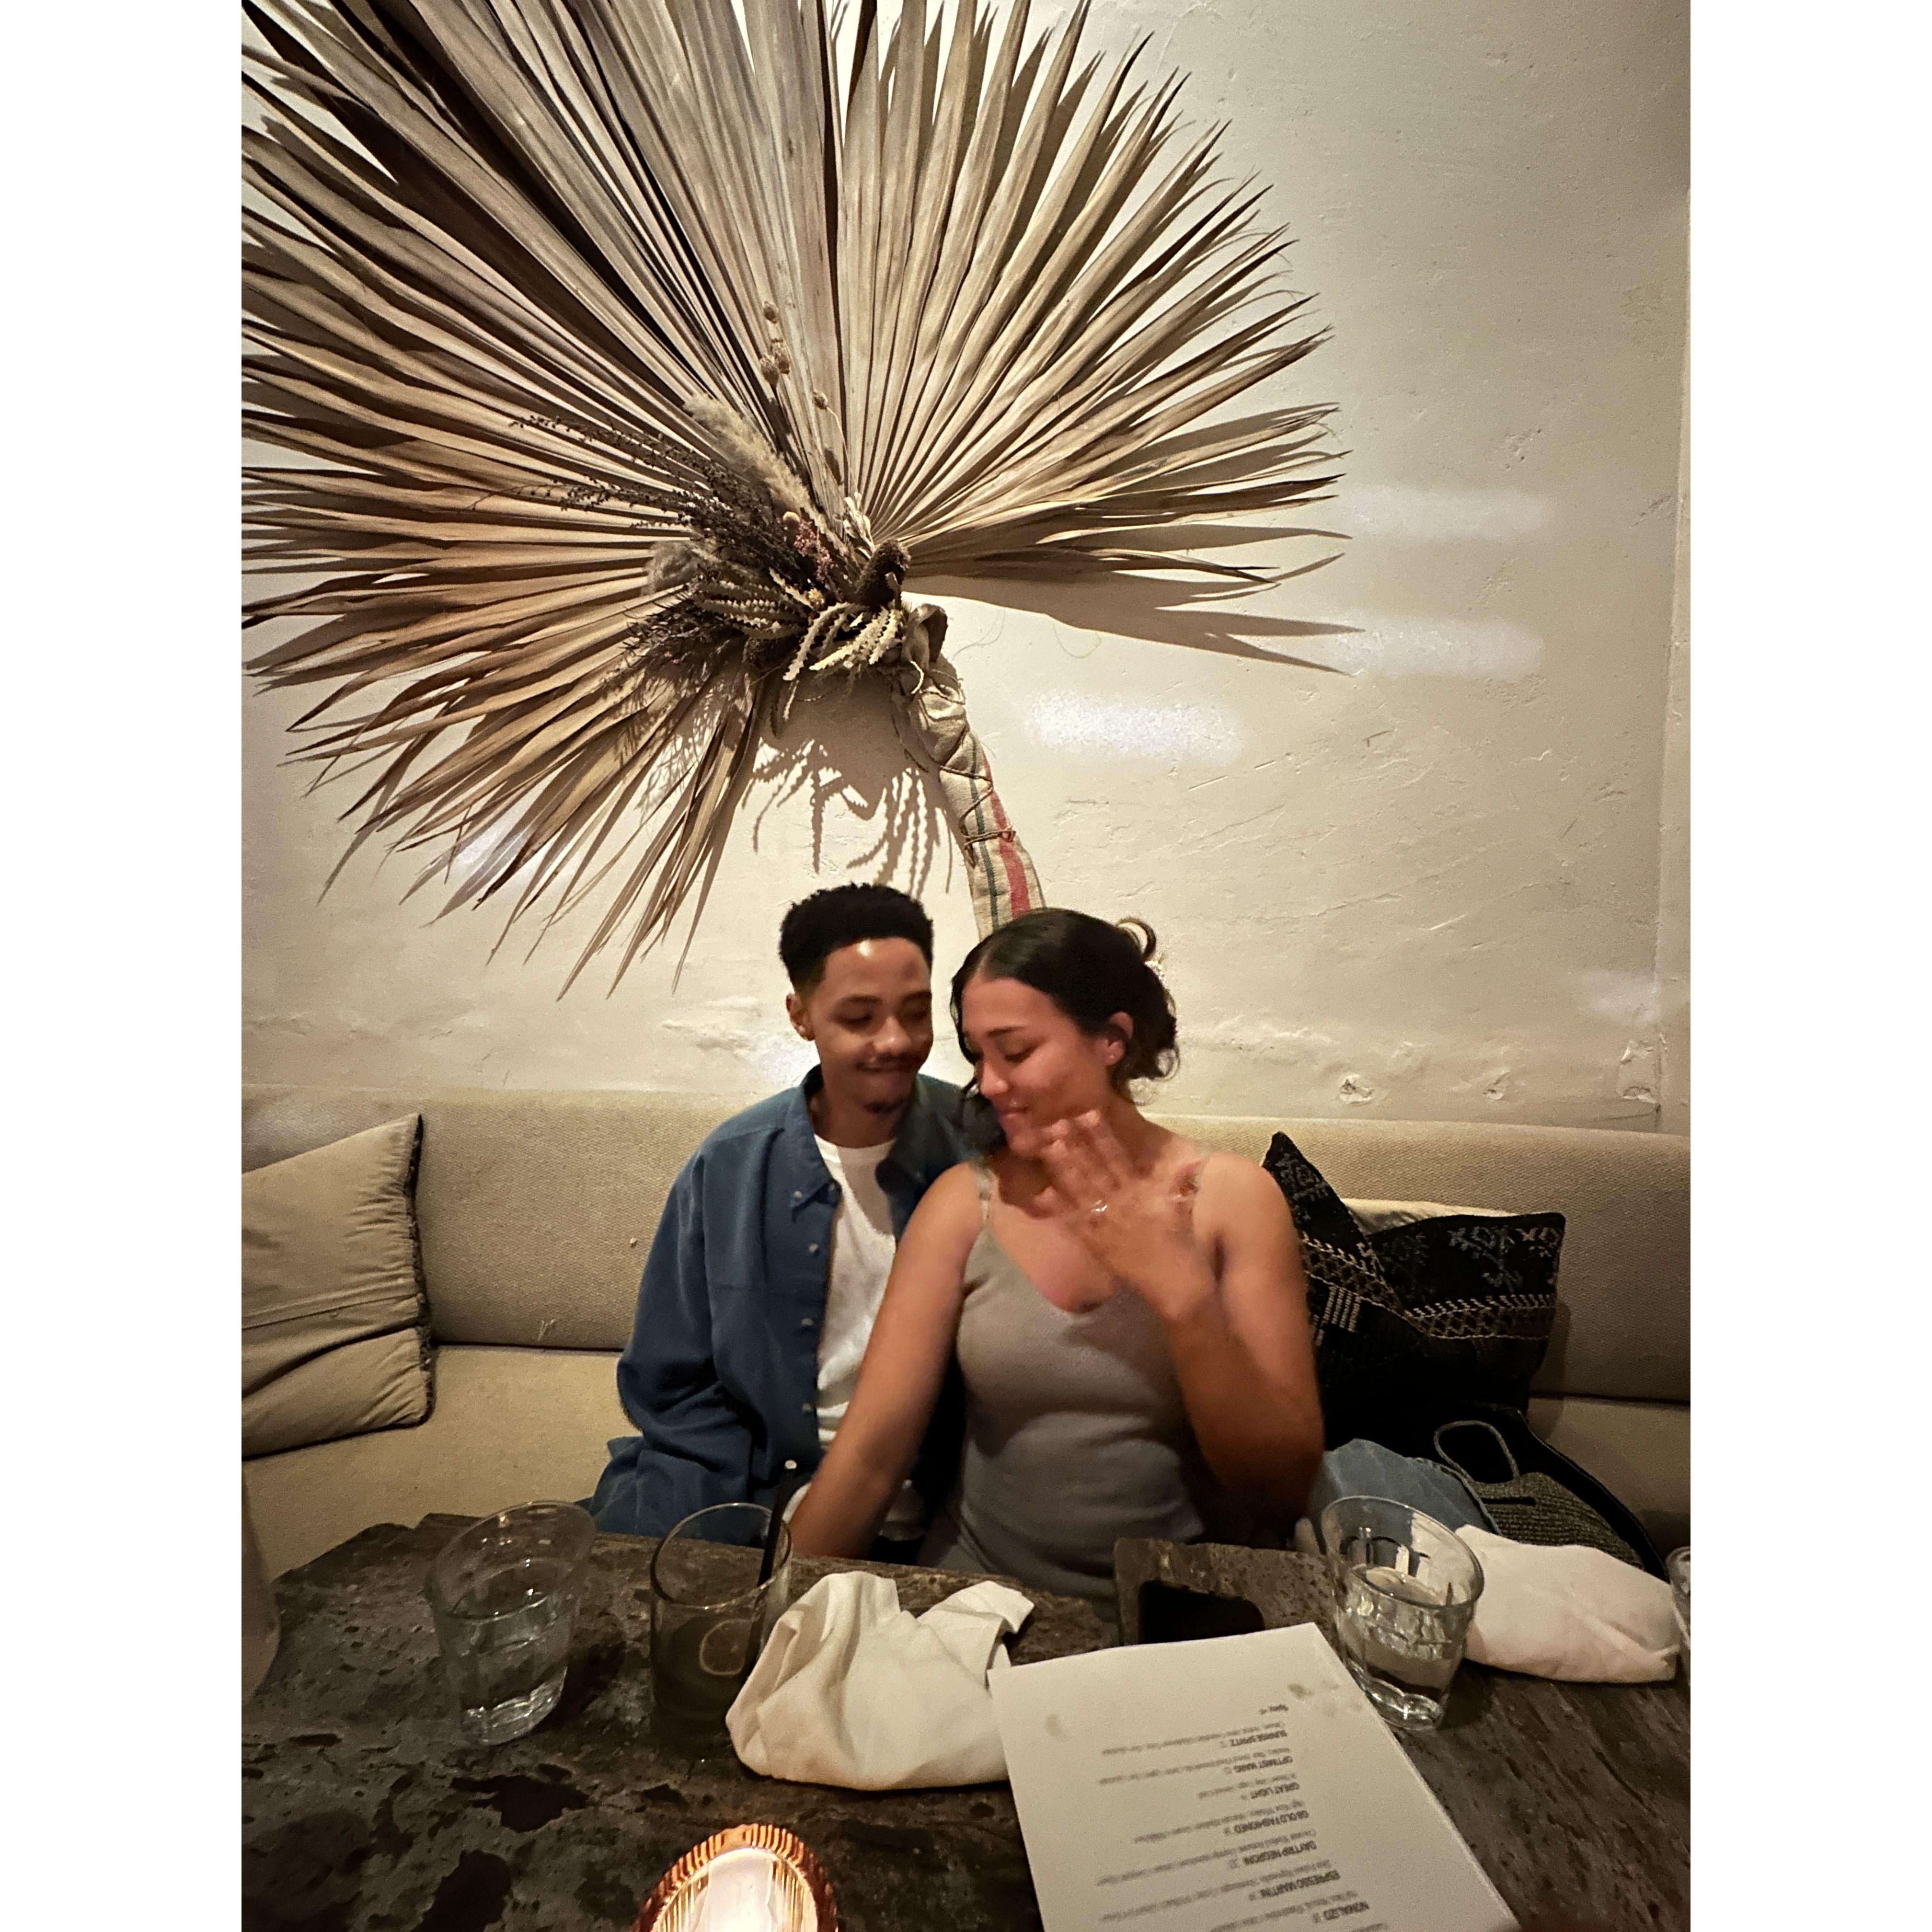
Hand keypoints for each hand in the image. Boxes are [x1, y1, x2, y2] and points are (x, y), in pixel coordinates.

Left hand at [1036, 1112, 1210, 1319]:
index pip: (1119, 1158)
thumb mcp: (1181, 1208)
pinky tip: (1041, 1194)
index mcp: (1142, 1192)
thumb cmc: (1180, 1244)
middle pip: (1094, 1170)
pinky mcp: (1095, 1243)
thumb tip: (1191, 1158)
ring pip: (1081, 1191)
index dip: (1102, 1136)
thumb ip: (1179, 1181)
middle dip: (1075, 1146)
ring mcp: (1105, 1223)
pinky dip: (1057, 1209)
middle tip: (1055, 1124)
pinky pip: (1073, 1223)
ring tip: (1048, 1148)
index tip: (1088, 1114)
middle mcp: (1121, 1203)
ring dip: (1064, 1169)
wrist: (1174, 1285)